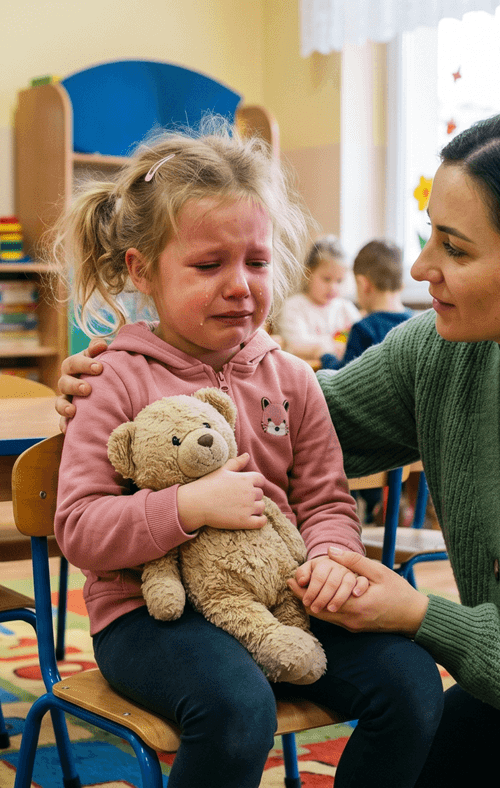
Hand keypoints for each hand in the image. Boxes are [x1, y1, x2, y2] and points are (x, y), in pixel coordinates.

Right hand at [56, 338, 106, 430]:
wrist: (108, 388)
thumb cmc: (103, 370)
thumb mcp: (102, 357)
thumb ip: (99, 349)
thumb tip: (102, 344)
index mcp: (75, 367)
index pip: (74, 363)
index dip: (84, 364)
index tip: (99, 368)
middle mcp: (68, 382)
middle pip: (64, 382)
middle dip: (75, 385)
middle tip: (87, 389)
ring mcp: (67, 399)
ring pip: (59, 402)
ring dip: (64, 406)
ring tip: (73, 411)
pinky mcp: (69, 416)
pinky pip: (62, 421)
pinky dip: (64, 425)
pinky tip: (69, 430)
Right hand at [177, 453, 266, 532]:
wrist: (196, 504)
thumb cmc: (207, 485)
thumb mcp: (222, 470)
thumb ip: (236, 463)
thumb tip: (247, 455)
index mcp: (245, 478)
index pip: (260, 480)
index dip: (255, 483)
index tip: (246, 487)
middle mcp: (250, 492)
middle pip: (260, 494)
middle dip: (252, 496)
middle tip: (239, 499)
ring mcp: (248, 508)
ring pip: (261, 507)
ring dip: (256, 508)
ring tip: (243, 509)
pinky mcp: (244, 521)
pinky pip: (261, 522)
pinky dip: (261, 520)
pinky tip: (255, 519)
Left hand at [290, 547, 428, 636]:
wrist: (415, 617)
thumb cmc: (399, 592)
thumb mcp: (378, 571)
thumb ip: (353, 561)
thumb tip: (330, 550)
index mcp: (356, 605)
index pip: (319, 600)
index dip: (303, 590)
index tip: (290, 579)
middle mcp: (351, 620)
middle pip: (317, 611)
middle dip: (303, 597)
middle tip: (291, 582)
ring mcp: (352, 626)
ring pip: (323, 617)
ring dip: (312, 602)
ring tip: (301, 588)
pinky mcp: (355, 628)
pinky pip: (333, 619)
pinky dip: (322, 608)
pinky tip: (318, 596)